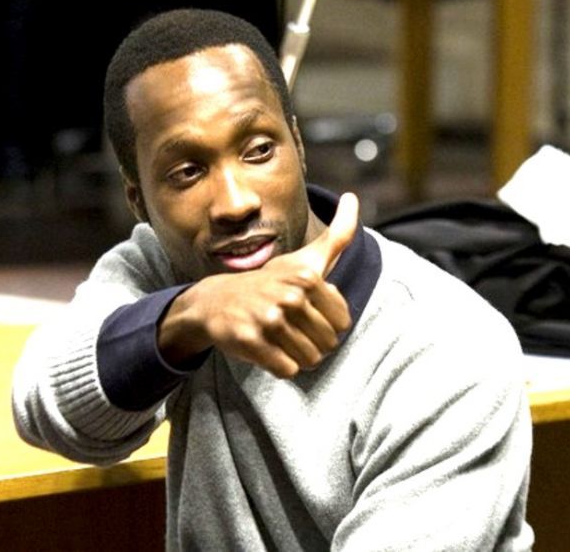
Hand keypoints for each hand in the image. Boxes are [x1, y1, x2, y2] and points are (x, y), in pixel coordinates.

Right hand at [159, 193, 359, 376]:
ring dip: (297, 355)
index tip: (307, 312)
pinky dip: (280, 365)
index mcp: (308, 277)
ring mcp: (269, 318)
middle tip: (291, 327)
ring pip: (310, 360)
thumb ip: (337, 234)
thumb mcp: (305, 257)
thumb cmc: (270, 281)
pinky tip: (266, 347)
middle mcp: (290, 296)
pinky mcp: (250, 341)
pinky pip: (287, 370)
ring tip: (279, 337)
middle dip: (313, 341)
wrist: (216, 300)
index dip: (327, 323)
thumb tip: (353, 198)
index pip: (343, 323)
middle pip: (328, 344)